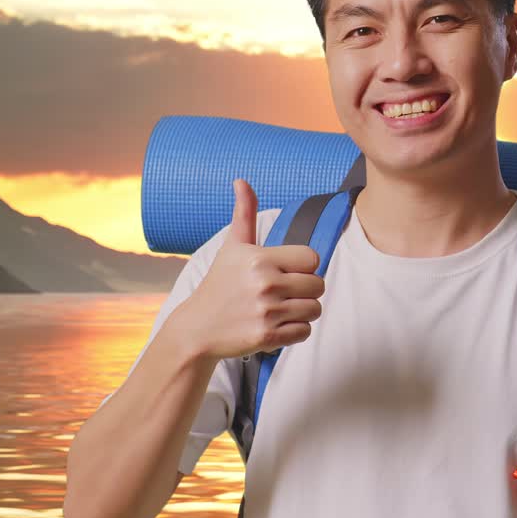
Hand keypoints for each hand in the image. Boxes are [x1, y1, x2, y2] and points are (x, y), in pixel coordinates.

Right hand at [173, 178, 324, 361]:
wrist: (197, 328)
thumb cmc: (220, 284)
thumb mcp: (232, 247)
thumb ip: (244, 213)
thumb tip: (241, 180)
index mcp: (260, 258)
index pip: (312, 258)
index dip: (302, 266)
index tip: (285, 272)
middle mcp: (265, 284)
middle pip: (318, 285)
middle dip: (305, 290)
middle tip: (283, 293)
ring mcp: (267, 312)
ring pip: (314, 309)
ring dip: (301, 311)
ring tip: (279, 309)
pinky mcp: (268, 337)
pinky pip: (305, 332)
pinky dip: (296, 331)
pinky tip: (276, 325)